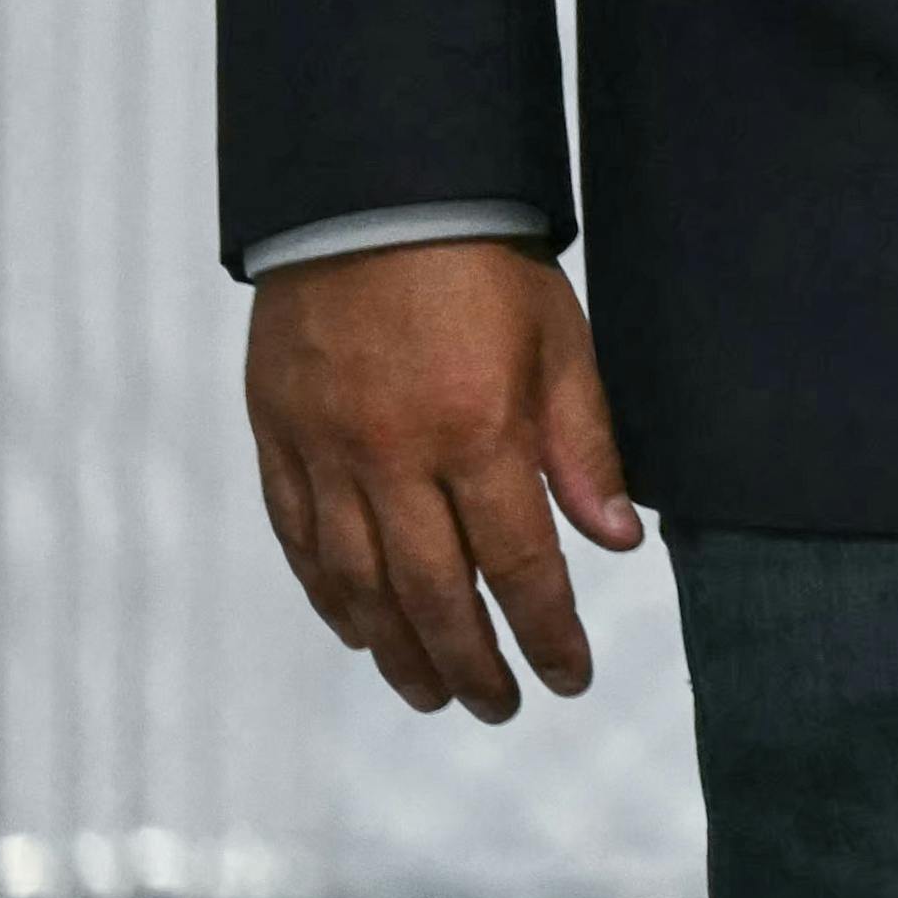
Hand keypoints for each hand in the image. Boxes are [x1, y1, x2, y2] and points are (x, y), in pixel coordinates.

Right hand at [247, 240, 637, 720]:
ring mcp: (327, 452)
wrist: (372, 191)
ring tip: (432, 694)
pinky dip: (330, 598)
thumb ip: (584, 445)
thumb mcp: (560, 338)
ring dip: (398, 651)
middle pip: (434, 595)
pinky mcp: (279, 438)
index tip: (569, 677)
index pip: (521, 565)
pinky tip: (359, 631)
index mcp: (478, 431)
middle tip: (501, 707)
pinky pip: (300, 541)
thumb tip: (617, 541)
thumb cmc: (482, 260)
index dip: (547, 633)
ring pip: (359, 584)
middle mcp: (395, 457)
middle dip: (473, 664)